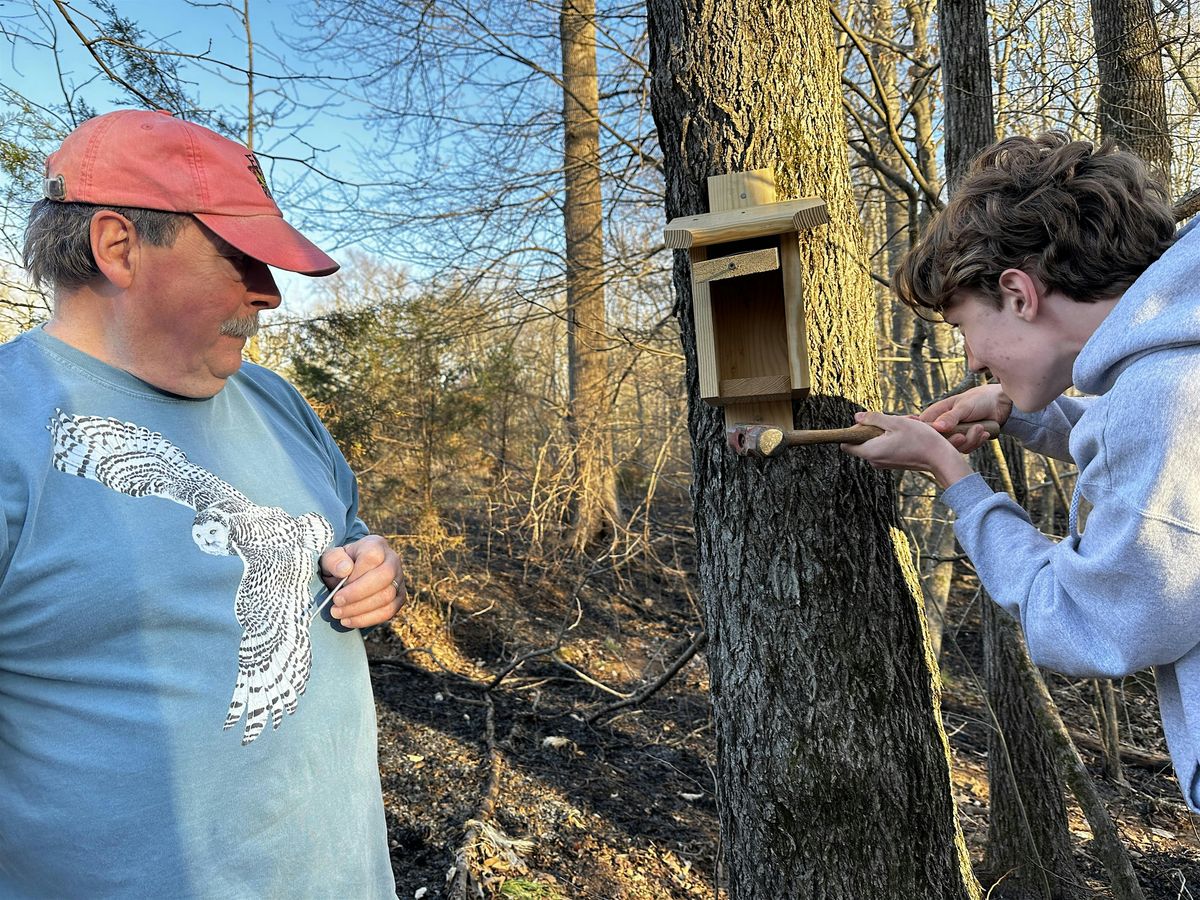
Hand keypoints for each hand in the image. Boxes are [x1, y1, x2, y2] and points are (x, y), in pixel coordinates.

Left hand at [318, 534, 406, 628]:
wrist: (351, 574)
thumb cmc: (340, 565)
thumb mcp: (330, 558)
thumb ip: (334, 560)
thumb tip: (345, 570)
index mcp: (376, 545)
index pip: (371, 558)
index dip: (354, 576)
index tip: (336, 589)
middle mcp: (393, 560)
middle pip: (384, 577)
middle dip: (358, 594)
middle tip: (336, 604)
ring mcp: (399, 579)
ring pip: (387, 597)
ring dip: (360, 609)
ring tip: (338, 614)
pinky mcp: (399, 597)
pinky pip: (389, 611)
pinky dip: (367, 619)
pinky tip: (348, 621)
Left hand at [839, 411, 972, 488]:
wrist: (940, 459)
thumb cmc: (919, 440)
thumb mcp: (895, 422)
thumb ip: (873, 419)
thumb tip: (857, 417)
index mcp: (870, 452)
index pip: (846, 445)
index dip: (853, 431)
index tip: (867, 422)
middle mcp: (874, 461)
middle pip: (863, 440)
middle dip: (876, 427)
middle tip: (895, 420)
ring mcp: (884, 463)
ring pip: (877, 441)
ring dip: (889, 430)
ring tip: (907, 424)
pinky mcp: (893, 462)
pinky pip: (887, 446)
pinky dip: (895, 437)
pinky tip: (911, 431)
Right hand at [920, 384, 1012, 452]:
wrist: (998, 404)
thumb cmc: (978, 400)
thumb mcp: (964, 406)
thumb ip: (950, 417)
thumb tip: (936, 427)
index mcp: (934, 415)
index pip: (923, 430)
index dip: (930, 436)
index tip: (947, 434)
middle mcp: (940, 427)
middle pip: (938, 443)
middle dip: (955, 441)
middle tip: (965, 435)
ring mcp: (951, 436)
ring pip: (953, 448)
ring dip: (970, 440)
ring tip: (980, 428)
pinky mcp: (963, 442)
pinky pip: (965, 450)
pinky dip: (976, 442)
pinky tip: (984, 433)